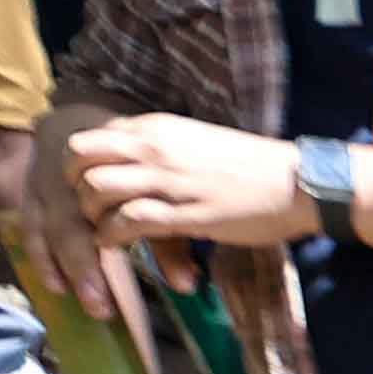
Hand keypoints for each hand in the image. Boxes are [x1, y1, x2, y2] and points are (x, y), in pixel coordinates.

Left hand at [66, 113, 311, 261]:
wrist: (298, 183)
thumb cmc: (254, 167)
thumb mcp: (197, 141)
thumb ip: (162, 148)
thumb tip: (139, 162)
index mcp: (156, 128)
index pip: (92, 138)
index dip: (79, 166)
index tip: (88, 187)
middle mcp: (153, 148)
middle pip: (80, 159)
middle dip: (74, 188)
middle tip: (88, 210)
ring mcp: (166, 181)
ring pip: (97, 191)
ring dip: (90, 216)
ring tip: (103, 231)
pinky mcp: (182, 214)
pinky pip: (126, 223)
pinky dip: (111, 237)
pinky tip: (117, 245)